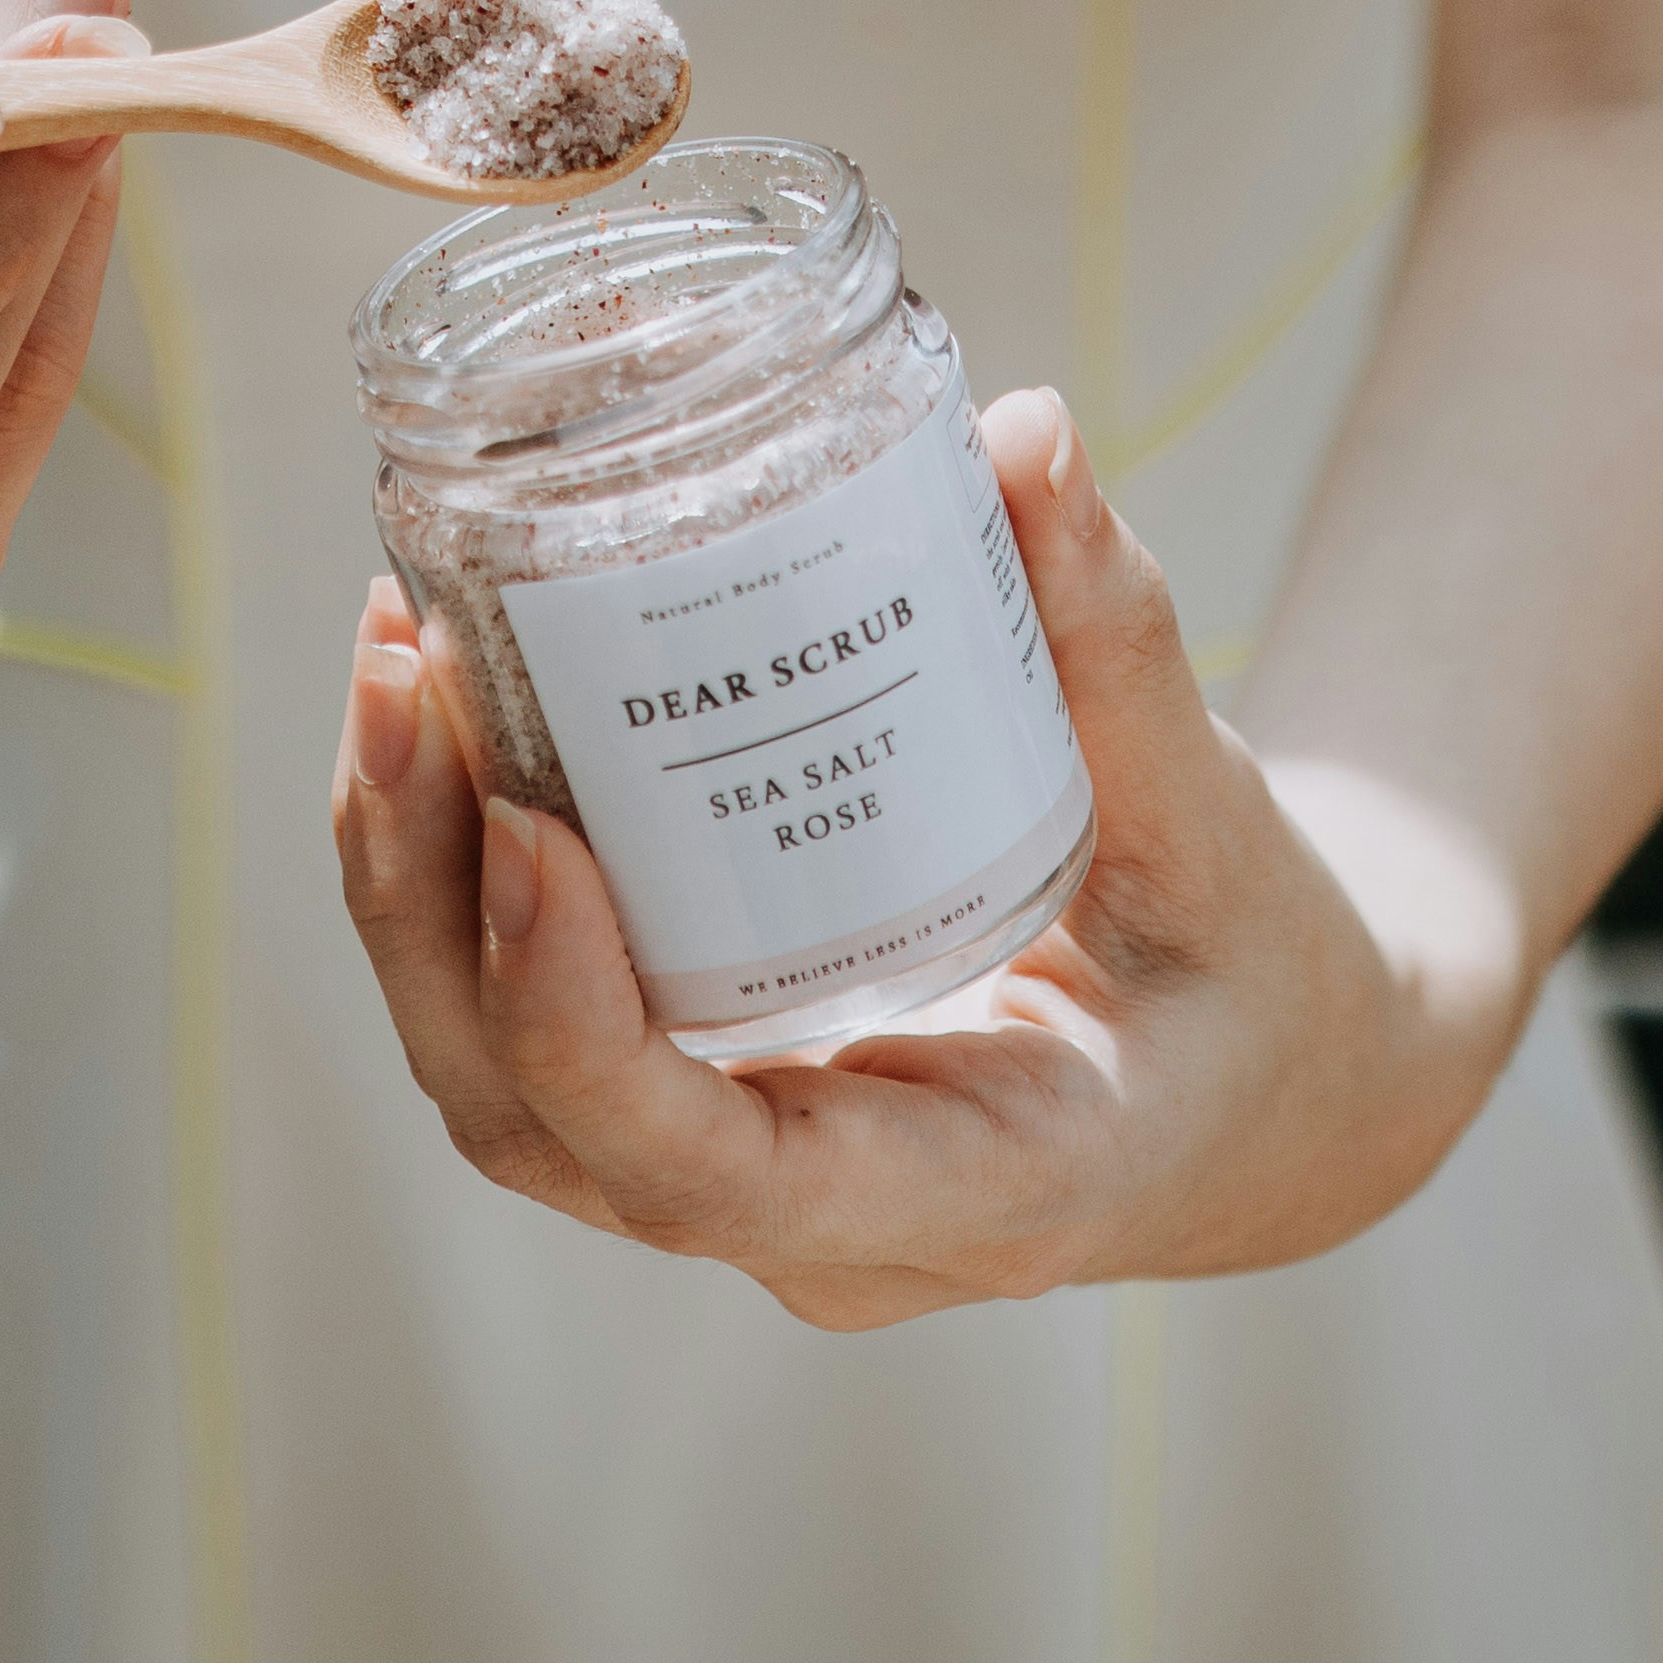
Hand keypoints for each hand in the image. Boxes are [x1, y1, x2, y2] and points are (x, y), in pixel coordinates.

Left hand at [332, 391, 1532, 1326]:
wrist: (1271, 1089)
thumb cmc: (1260, 971)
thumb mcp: (1224, 826)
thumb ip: (1122, 648)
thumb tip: (1027, 436)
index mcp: (972, 1187)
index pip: (713, 1176)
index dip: (582, 1025)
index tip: (533, 830)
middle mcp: (818, 1225)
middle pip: (542, 1126)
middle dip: (431, 911)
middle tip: (402, 677)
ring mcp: (739, 1181)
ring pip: (503, 1085)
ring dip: (413, 884)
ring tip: (391, 659)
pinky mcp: (697, 1108)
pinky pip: (528, 1031)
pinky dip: (457, 883)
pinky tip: (439, 711)